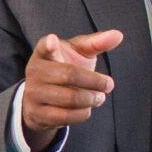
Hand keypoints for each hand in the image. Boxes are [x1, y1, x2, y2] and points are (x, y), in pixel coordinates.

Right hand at [20, 30, 123, 151]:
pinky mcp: (37, 114)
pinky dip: (83, 113)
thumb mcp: (78, 53)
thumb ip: (96, 43)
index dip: (48, 44)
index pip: (44, 46)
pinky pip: (66, 116)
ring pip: (70, 98)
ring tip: (100, 97)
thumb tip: (118, 35)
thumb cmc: (65, 68)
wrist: (43, 98)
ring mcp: (34, 94)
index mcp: (43, 53)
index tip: (53, 41)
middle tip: (109, 85)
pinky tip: (88, 108)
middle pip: (70, 75)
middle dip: (95, 81)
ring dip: (91, 99)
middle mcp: (34, 72)